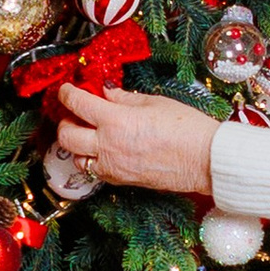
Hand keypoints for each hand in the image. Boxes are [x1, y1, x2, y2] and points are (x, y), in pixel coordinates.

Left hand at [53, 84, 219, 196]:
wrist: (205, 160)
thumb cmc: (187, 128)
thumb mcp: (154, 102)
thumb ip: (124, 98)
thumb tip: (106, 92)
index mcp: (115, 120)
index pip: (77, 104)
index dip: (66, 94)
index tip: (66, 90)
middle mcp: (108, 145)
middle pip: (66, 135)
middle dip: (64, 121)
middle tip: (73, 113)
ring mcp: (113, 166)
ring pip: (76, 158)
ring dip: (76, 144)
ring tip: (87, 133)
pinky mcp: (121, 180)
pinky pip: (95, 171)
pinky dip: (92, 160)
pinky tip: (103, 150)